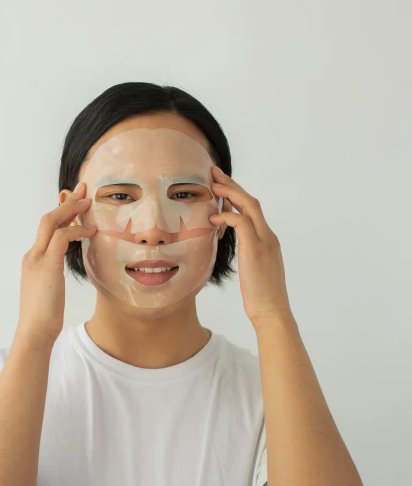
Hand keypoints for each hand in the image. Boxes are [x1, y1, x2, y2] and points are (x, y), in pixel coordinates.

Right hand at [14, 183, 95, 347]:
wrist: (34, 331)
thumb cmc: (44, 317)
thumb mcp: (50, 291)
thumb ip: (54, 277)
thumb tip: (62, 275)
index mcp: (33, 260)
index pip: (46, 229)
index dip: (61, 213)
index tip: (75, 203)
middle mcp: (32, 255)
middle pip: (47, 219)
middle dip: (66, 202)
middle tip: (82, 189)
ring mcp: (37, 259)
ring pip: (51, 222)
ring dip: (71, 209)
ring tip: (88, 201)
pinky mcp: (46, 265)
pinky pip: (62, 238)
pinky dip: (76, 230)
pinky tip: (90, 231)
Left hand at [208, 167, 292, 328]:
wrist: (272, 312)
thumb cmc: (261, 298)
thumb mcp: (253, 272)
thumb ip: (247, 257)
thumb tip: (236, 254)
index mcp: (268, 241)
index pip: (252, 210)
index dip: (237, 195)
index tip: (221, 186)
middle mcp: (269, 236)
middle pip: (251, 201)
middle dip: (232, 185)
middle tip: (214, 173)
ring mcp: (264, 241)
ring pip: (249, 206)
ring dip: (230, 193)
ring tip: (213, 185)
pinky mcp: (256, 250)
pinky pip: (242, 223)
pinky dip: (227, 217)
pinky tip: (213, 219)